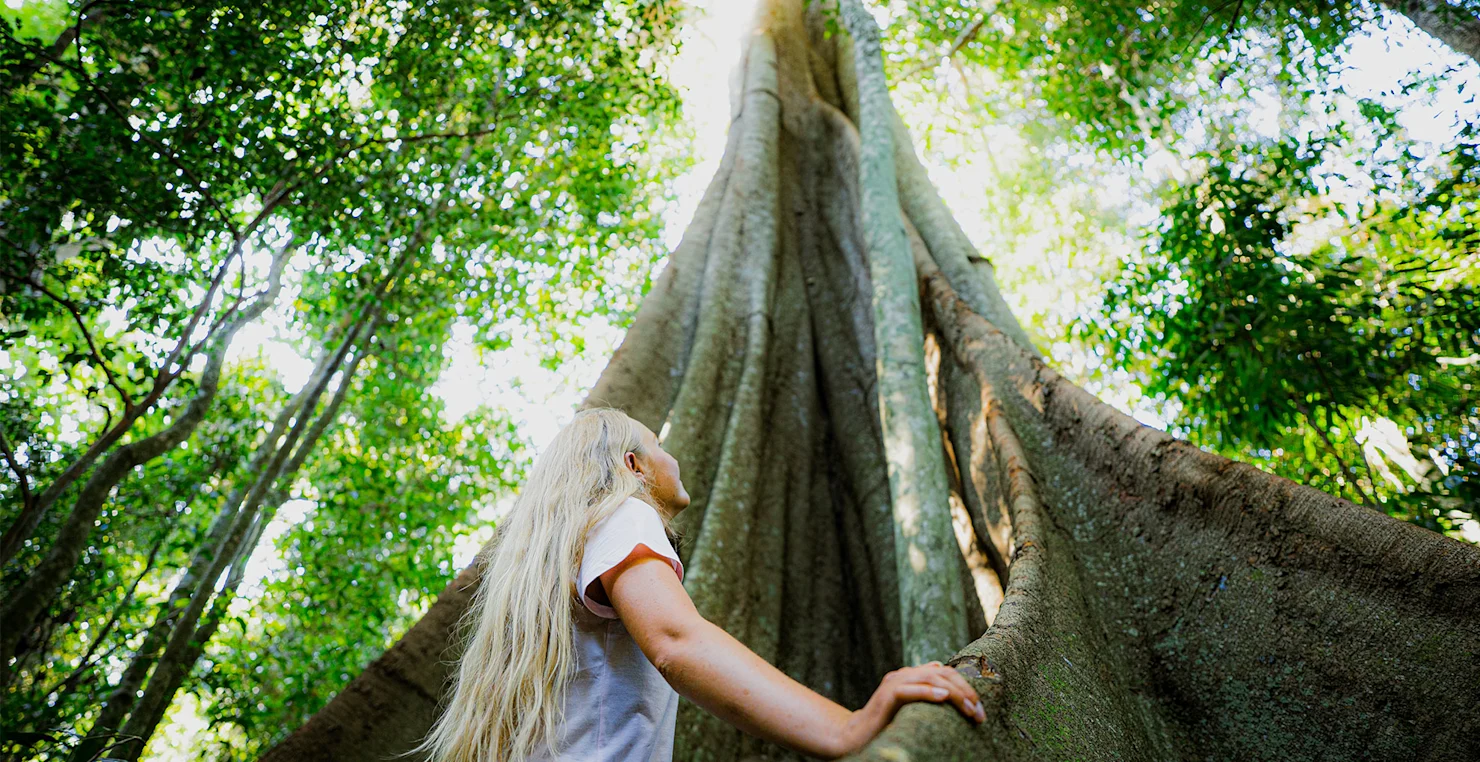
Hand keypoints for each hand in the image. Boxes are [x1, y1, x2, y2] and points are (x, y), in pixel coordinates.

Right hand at [830, 662, 984, 757]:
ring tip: (969, 708)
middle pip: (942, 674)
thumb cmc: (885, 723)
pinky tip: (943, 697)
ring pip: (930, 679)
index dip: (966, 686)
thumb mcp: (910, 707)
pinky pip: (909, 690)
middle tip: (979, 712)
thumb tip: (941, 674)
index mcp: (910, 675)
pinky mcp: (886, 697)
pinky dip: (928, 692)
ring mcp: (893, 684)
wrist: (855, 735)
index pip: (946, 672)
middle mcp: (903, 675)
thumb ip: (923, 690)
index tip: (980, 708)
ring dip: (954, 694)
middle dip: (965, 691)